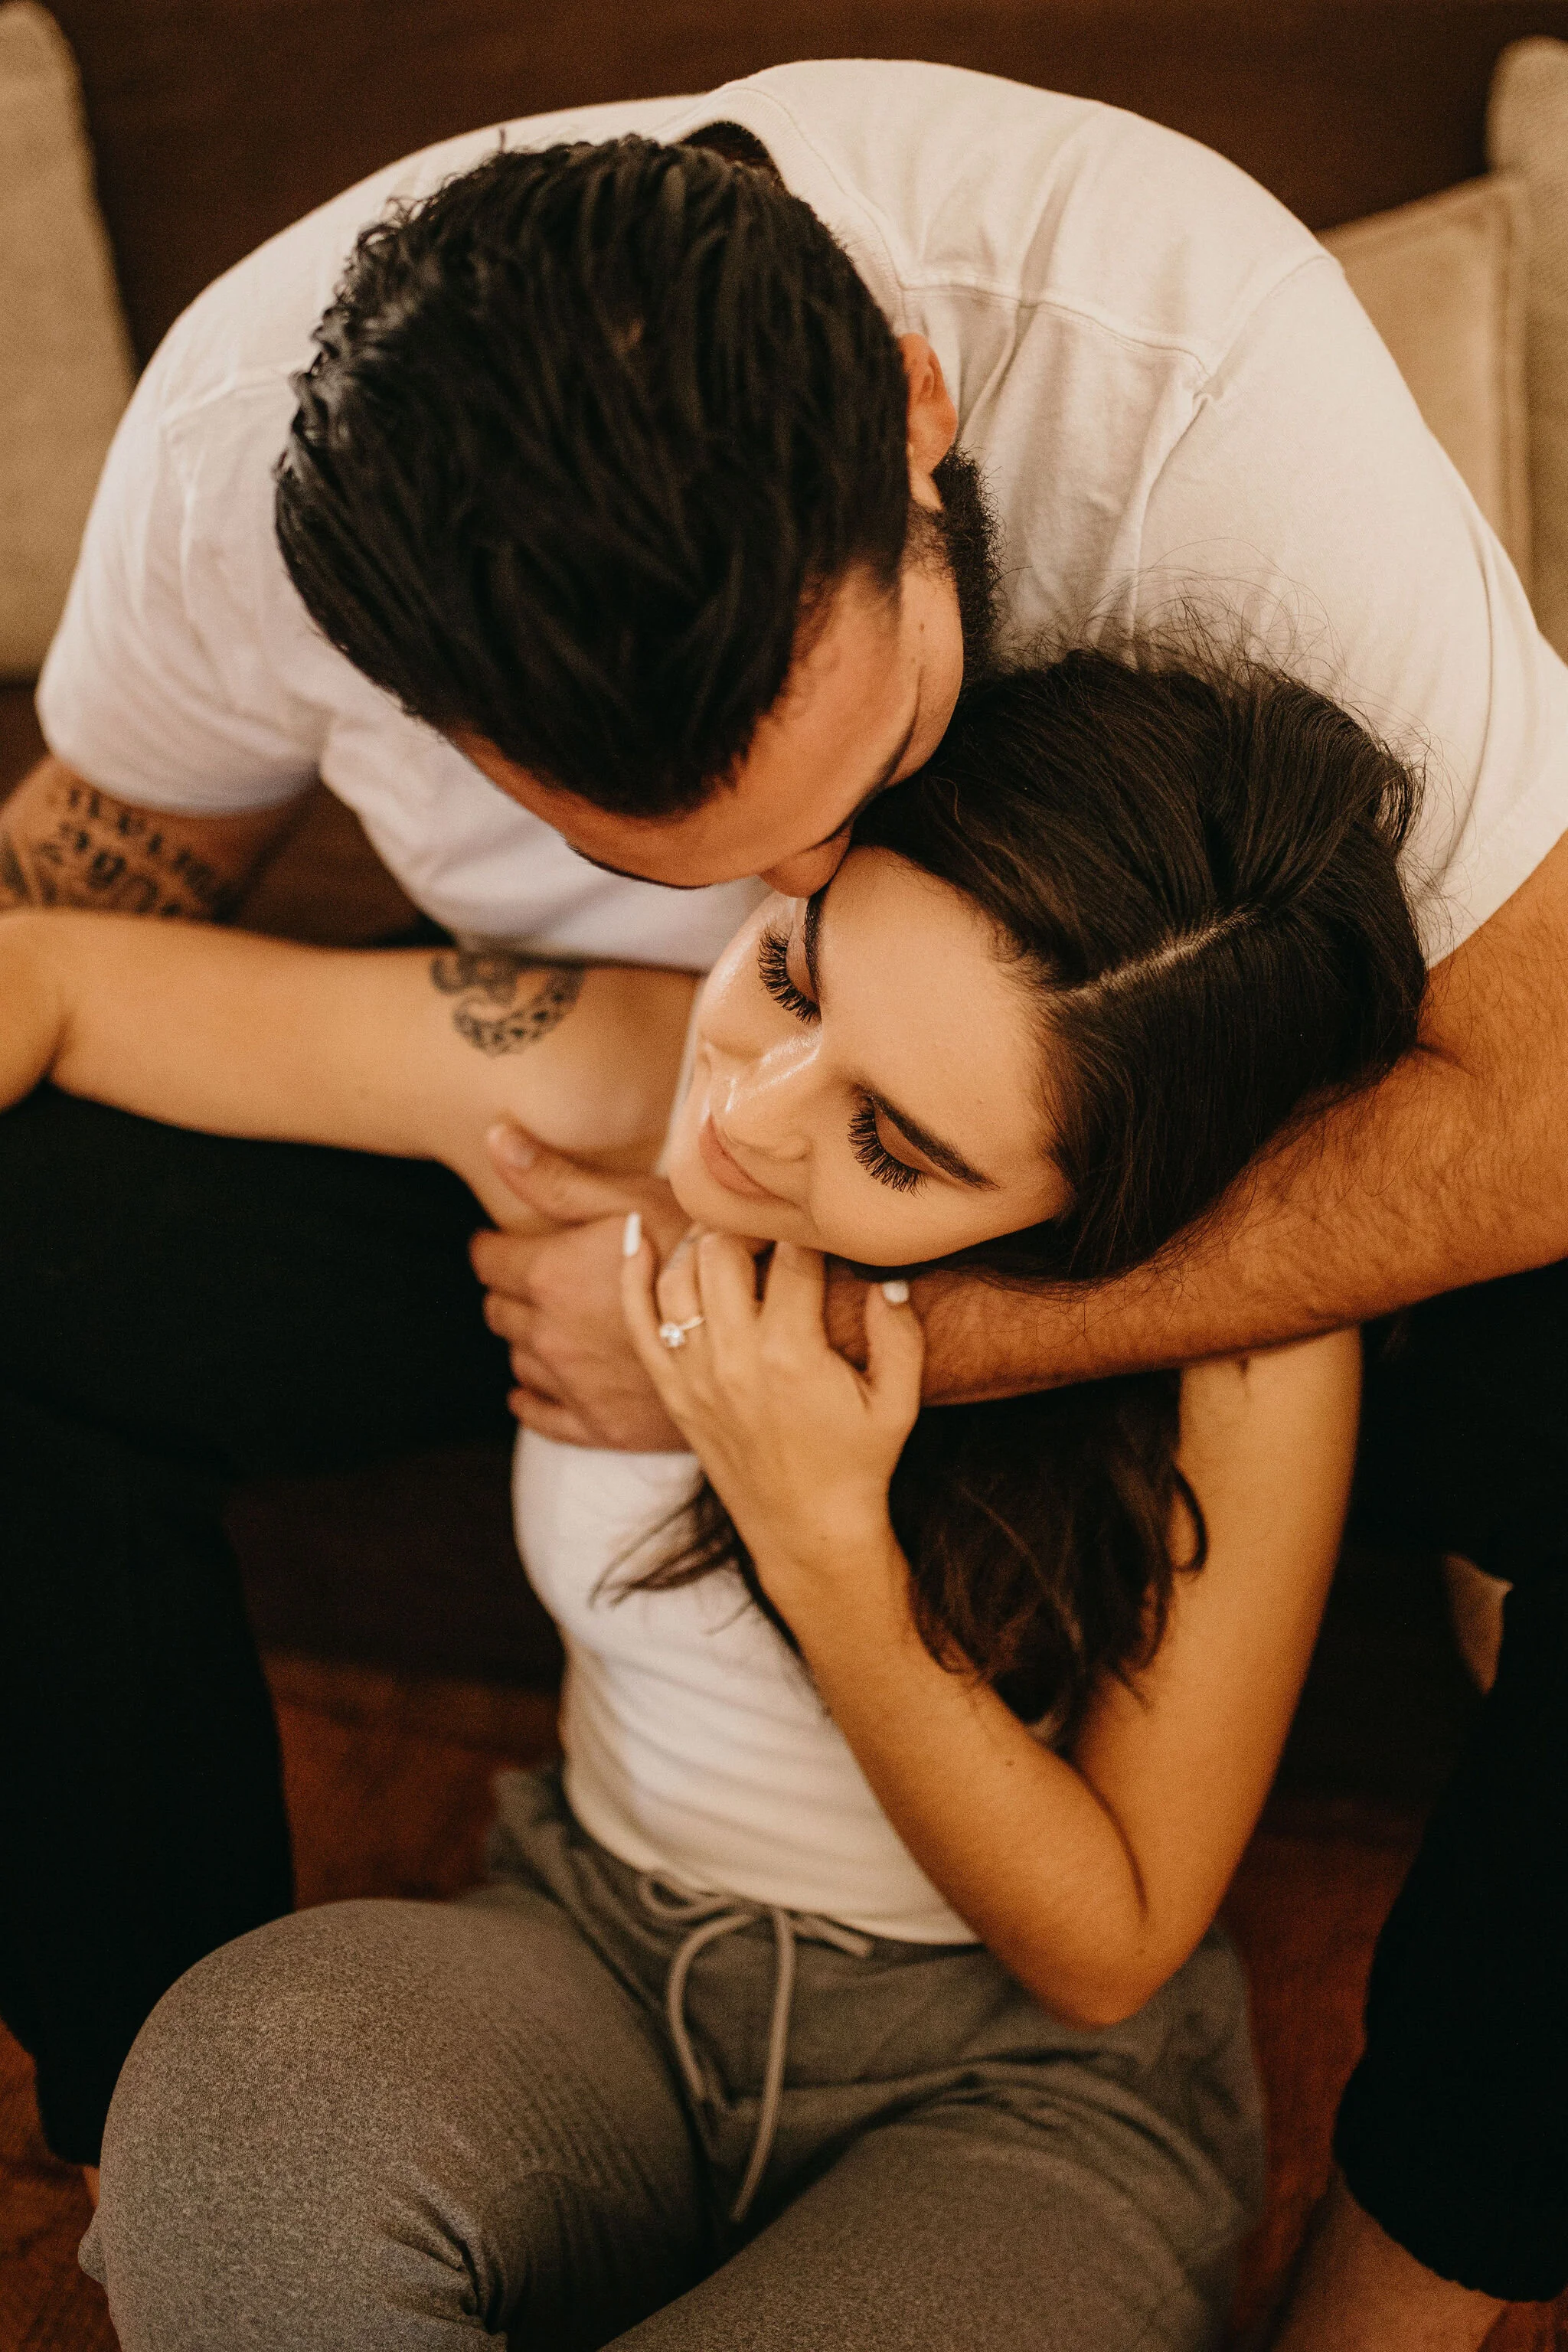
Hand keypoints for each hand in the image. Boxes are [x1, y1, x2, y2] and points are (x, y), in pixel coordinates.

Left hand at [471, 1124, 692, 1447]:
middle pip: (499, 1312)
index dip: (495, 1246)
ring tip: (554, 1320)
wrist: (762, 1328)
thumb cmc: (703, 1250)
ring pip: (519, 1361)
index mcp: (549, 1276)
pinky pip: (541, 1417)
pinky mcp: (601, 1427)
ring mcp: (573, 1387)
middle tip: (535, 1275)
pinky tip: (540, 1386)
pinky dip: (532, 1399)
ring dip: (527, 1338)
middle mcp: (550, 1335)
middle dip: (510, 1290)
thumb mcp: (633, 1198)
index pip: (488, 1261)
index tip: (505, 1240)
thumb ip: (557, 1178)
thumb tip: (496, 1140)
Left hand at [621, 1222, 924, 1615]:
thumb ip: (899, 1334)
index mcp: (792, 1353)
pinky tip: (639, 1236)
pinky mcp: (673, 1392)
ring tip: (728, 1229)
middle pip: (723, 1251)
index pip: (793, 1255)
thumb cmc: (858, 1462)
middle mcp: (735, 1359)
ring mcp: (695, 1376)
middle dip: (746, 1219)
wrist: (807, 1529)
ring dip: (699, 1241)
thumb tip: (886, 1274)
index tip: (820, 1212)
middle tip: (770, 1215)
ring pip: (677, 1277)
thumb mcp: (897, 1402)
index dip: (808, 1224)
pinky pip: (639, 1323)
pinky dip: (632, 1276)